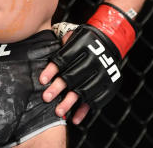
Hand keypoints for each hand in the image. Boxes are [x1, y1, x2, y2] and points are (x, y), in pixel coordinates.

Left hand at [39, 4, 135, 124]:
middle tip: (46, 98)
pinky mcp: (110, 85)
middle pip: (73, 76)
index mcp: (84, 45)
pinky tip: (74, 118)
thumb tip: (51, 50)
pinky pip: (97, 100)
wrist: (110, 41)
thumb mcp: (75, 34)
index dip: (52, 70)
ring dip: (70, 102)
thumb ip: (64, 42)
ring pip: (84, 91)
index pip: (64, 59)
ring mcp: (104, 73)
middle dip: (58, 88)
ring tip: (58, 112)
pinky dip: (85, 110)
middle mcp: (95, 60)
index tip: (42, 80)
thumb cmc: (85, 39)